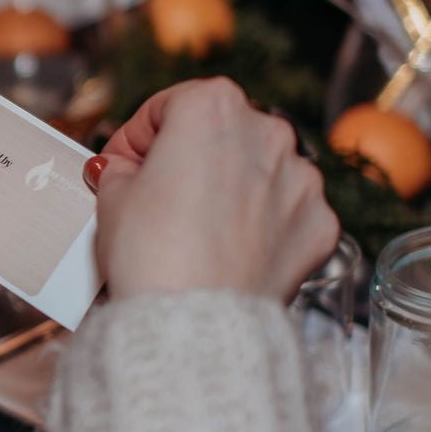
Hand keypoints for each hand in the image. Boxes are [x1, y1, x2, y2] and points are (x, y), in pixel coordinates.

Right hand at [83, 79, 338, 302]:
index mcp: (212, 107)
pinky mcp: (318, 223)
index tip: (123, 167)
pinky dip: (262, 224)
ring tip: (196, 229)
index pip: (166, 107)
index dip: (137, 139)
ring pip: (258, 170)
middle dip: (189, 159)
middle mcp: (266, 131)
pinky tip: (231, 248)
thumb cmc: (151, 255)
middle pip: (219, 133)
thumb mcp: (112, 199)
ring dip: (230, 188)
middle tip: (157, 198)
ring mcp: (300, 178)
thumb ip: (122, 169)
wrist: (193, 324)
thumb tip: (127, 170)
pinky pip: (286, 212)